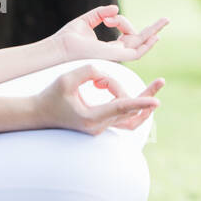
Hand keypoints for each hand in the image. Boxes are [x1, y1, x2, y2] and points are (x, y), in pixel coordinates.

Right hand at [34, 63, 165, 135]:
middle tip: (161, 81)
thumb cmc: (50, 96)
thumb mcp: (66, 79)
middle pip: (130, 111)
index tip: (156, 100)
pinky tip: (139, 95)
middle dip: (145, 95)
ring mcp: (100, 128)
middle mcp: (98, 126)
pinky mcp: (101, 125)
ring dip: (143, 104)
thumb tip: (106, 75)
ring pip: (131, 119)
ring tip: (154, 87)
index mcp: (91, 118)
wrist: (39, 114)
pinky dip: (133, 108)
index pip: (120, 109)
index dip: (139, 103)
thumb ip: (89, 71)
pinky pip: (124, 120)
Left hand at [49, 4, 168, 63]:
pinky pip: (136, 52)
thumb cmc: (68, 37)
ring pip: (141, 44)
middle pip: (139, 40)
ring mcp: (116, 55)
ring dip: (154, 33)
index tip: (108, 17)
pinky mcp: (115, 56)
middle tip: (166, 19)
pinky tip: (156, 36)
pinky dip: (147, 45)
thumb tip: (116, 9)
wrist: (60, 47)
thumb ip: (101, 13)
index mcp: (109, 47)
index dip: (121, 21)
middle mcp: (115, 52)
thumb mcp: (87, 20)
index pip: (126, 33)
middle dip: (152, 29)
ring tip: (165, 21)